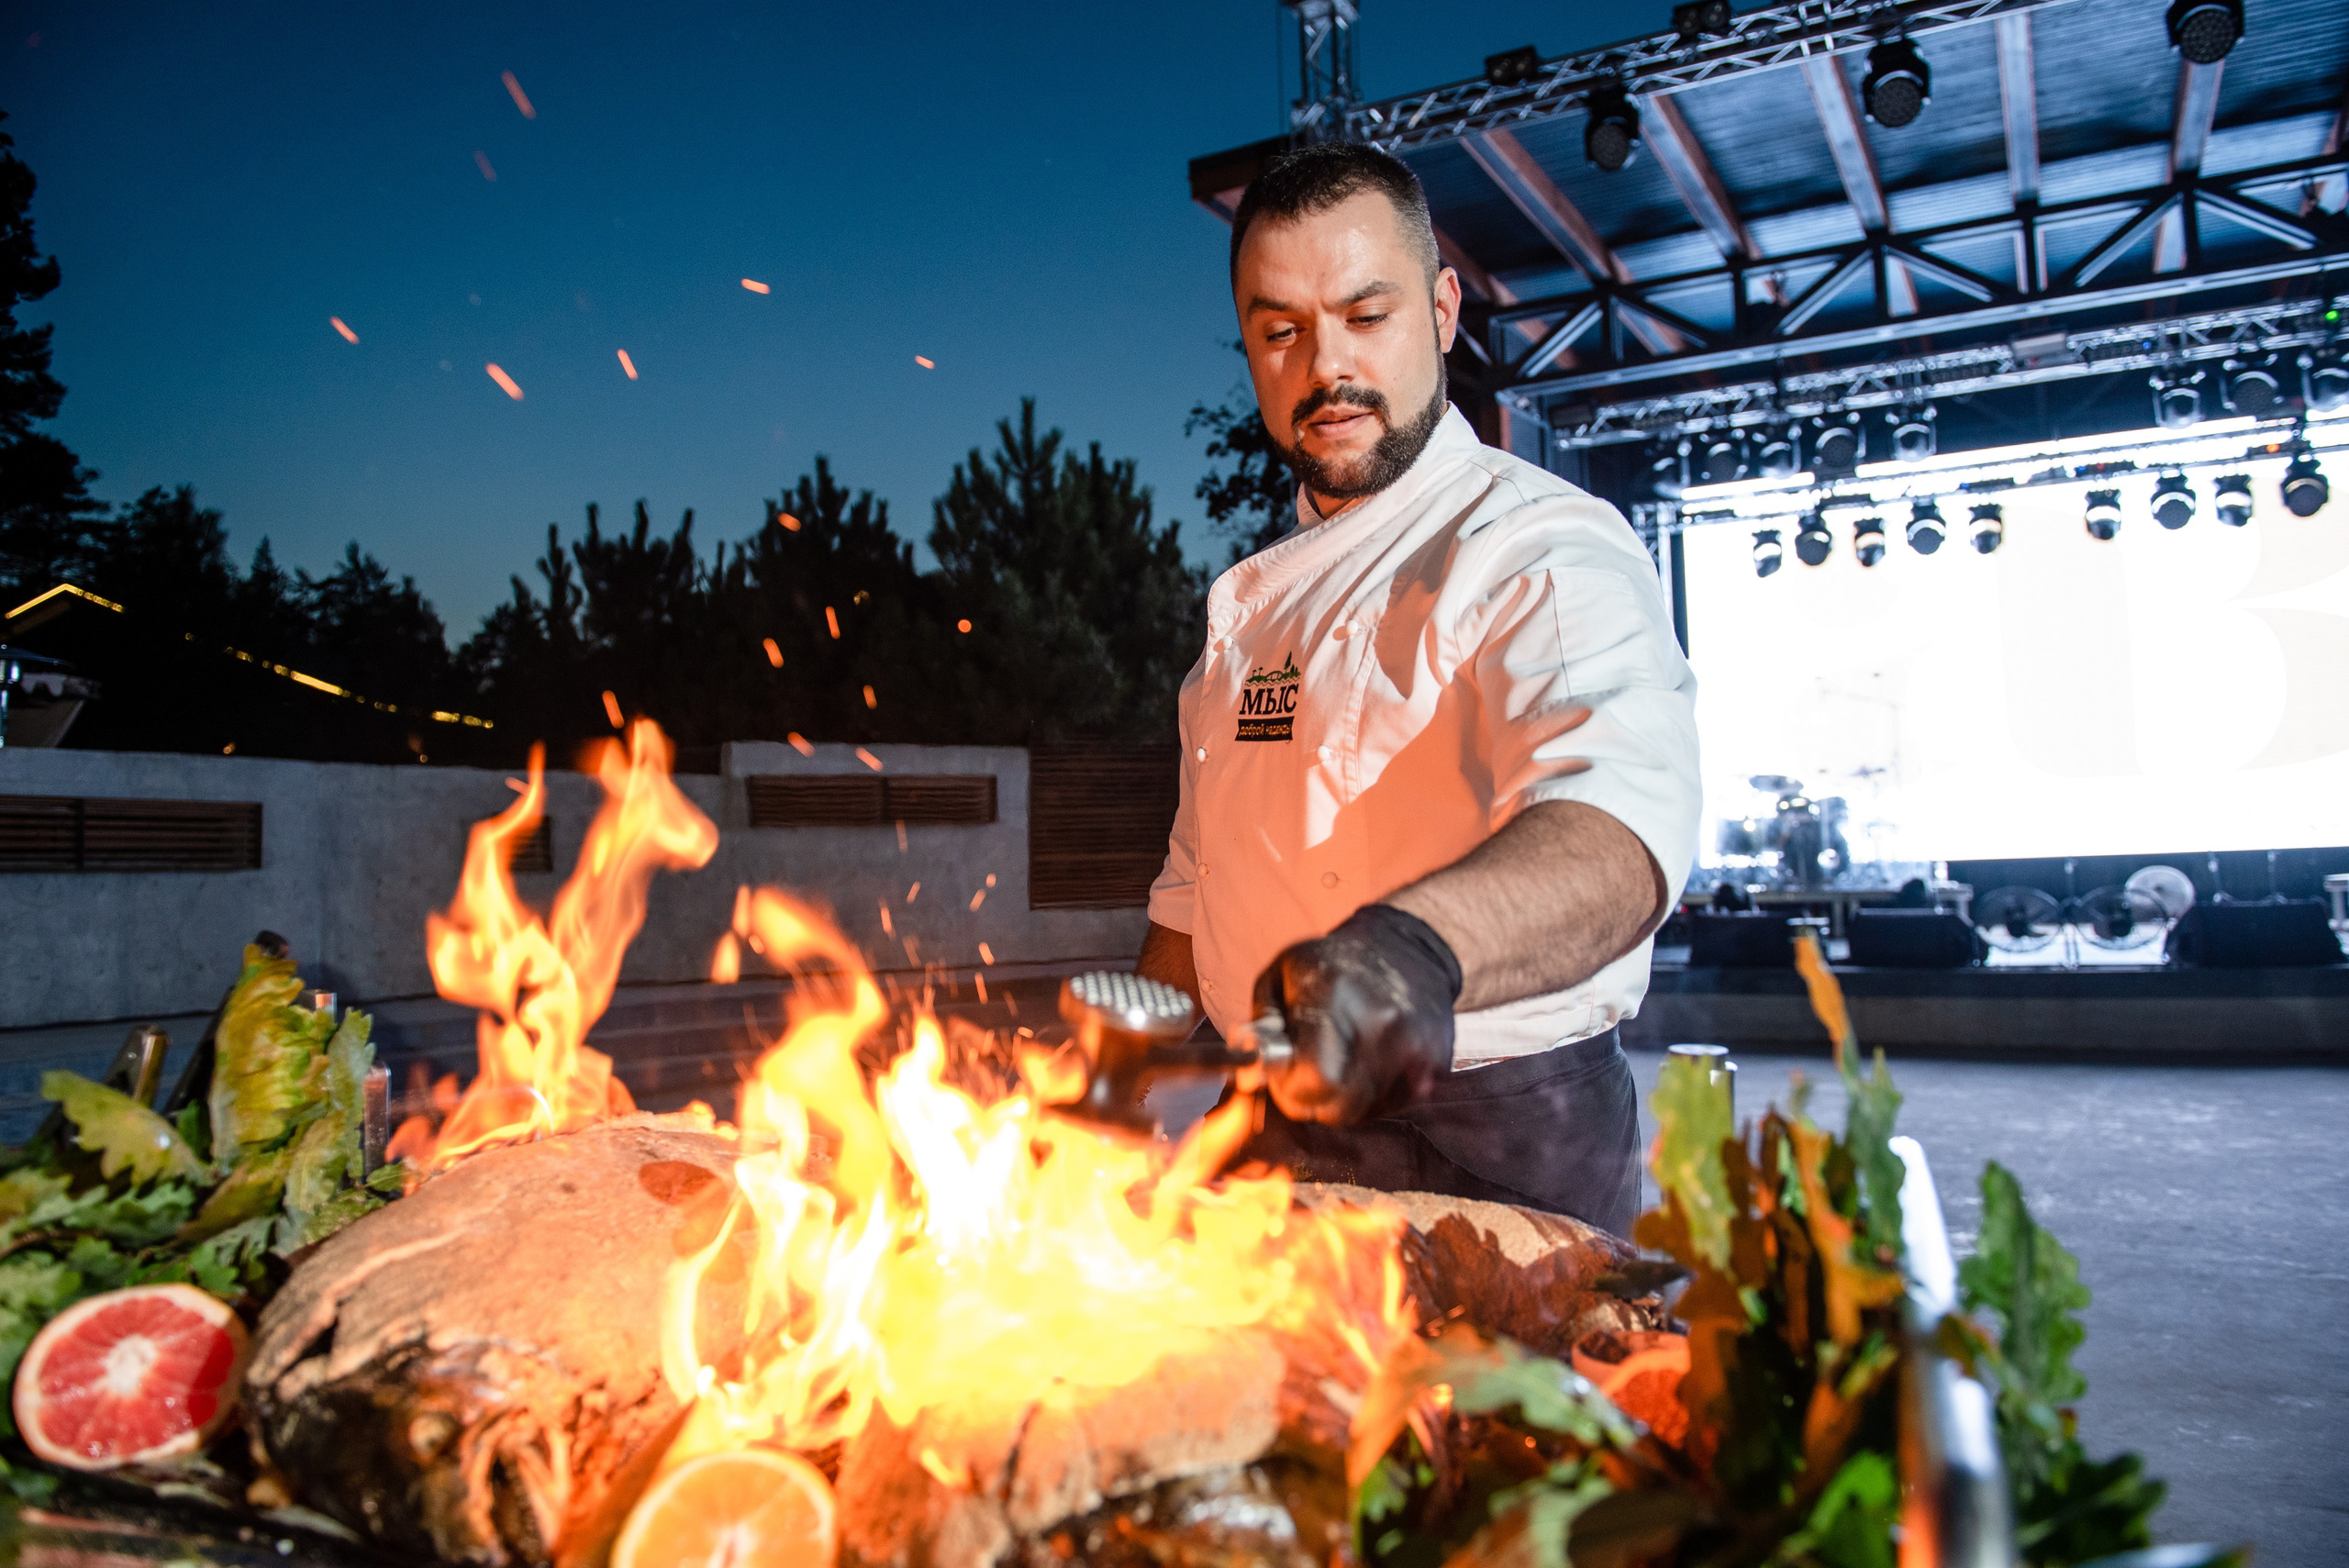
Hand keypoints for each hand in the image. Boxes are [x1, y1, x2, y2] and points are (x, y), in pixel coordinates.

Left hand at [1252, 905, 1462, 1124]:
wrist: (1411, 950)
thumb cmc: (1333, 965)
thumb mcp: (1282, 975)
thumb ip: (1262, 1026)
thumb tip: (1249, 1072)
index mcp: (1334, 995)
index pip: (1314, 1078)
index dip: (1290, 1088)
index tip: (1284, 1074)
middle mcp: (1380, 1021)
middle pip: (1338, 1106)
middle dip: (1312, 1100)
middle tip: (1307, 1075)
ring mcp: (1414, 1045)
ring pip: (1362, 1113)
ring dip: (1341, 1101)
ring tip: (1338, 1065)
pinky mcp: (1435, 1063)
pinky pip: (1391, 1107)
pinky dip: (1372, 1098)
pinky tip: (1367, 1065)